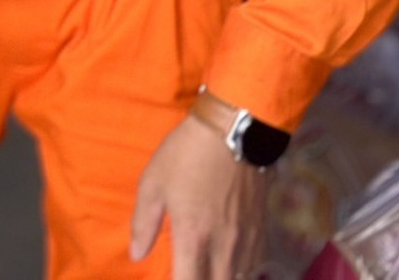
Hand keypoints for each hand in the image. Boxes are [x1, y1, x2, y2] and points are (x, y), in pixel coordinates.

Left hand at [130, 115, 265, 277]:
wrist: (233, 132)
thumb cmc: (185, 156)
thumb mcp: (153, 183)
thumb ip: (144, 223)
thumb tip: (136, 255)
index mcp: (193, 238)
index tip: (170, 277)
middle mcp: (224, 248)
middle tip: (186, 271)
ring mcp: (246, 242)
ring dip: (220, 278)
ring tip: (204, 269)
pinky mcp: (262, 232)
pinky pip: (254, 267)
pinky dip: (240, 271)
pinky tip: (227, 263)